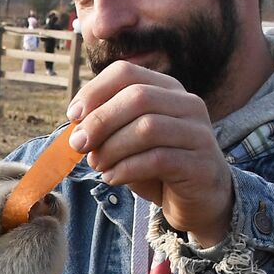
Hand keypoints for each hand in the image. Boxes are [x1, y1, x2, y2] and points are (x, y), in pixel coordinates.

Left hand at [68, 61, 233, 246]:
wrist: (196, 200)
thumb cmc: (156, 166)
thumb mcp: (127, 141)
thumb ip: (106, 128)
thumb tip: (76, 127)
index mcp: (167, 89)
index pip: (126, 73)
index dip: (94, 91)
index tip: (73, 116)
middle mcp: (187, 105)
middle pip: (137, 97)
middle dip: (100, 121)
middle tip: (79, 145)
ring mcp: (198, 133)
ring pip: (148, 128)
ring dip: (112, 148)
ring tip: (97, 164)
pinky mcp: (201, 164)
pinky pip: (159, 159)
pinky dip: (127, 169)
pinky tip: (112, 178)